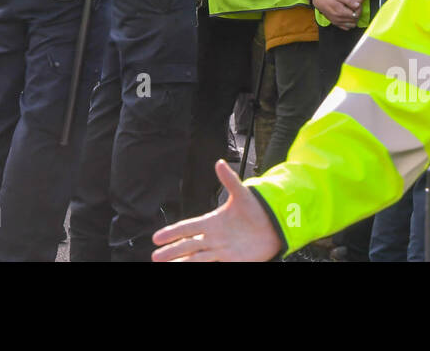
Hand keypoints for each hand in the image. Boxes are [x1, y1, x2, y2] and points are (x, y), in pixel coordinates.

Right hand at [152, 160, 280, 261]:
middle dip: (171, 252)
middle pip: (187, 246)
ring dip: (181, 262)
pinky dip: (199, 267)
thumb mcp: (242, 195)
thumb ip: (229, 180)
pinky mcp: (231, 260)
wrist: (274, 226)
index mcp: (212, 221)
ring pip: (196, 258)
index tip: (157, 238)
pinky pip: (211, 265)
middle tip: (155, 257)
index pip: (187, 228)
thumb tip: (219, 162)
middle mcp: (213, 237)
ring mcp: (221, 250)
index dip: (172, 232)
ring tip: (166, 267)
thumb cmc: (257, 210)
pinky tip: (188, 267)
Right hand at [312, 0, 359, 28]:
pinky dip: (349, 24)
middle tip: (355, 9)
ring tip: (352, 13)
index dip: (358, 11)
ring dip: (354, 20)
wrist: (320, 1)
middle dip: (357, 16)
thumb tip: (358, 5)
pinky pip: (346, 28)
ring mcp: (336, 22)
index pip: (355, 15)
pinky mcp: (335, 24)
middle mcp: (339, 19)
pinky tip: (348, 18)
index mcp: (341, 12)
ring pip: (351, 25)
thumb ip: (349, 1)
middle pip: (354, 21)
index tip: (357, 7)